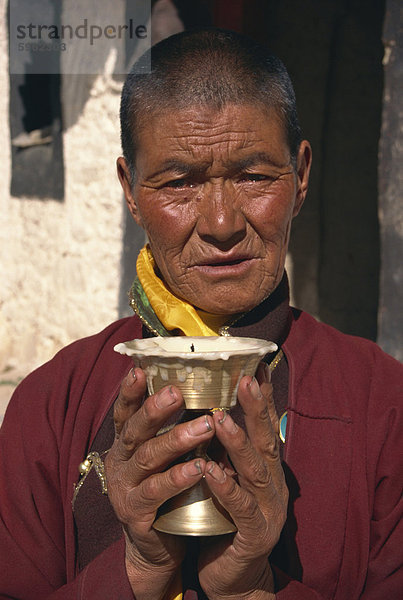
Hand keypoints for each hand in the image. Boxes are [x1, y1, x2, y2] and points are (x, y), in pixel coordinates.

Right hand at [105, 368, 214, 599]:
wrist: (157, 544)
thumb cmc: (166, 487)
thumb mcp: (165, 454)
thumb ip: (176, 426)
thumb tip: (203, 387)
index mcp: (127, 442)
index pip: (125, 411)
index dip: (130, 391)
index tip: (139, 368)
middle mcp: (120, 460)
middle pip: (134, 430)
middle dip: (155, 409)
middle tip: (177, 392)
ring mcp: (125, 486)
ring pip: (148, 457)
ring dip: (176, 440)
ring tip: (204, 427)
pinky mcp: (135, 512)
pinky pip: (157, 492)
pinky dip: (178, 478)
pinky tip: (198, 468)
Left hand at [199, 363, 287, 599]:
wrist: (234, 575)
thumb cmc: (226, 518)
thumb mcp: (229, 477)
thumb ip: (225, 451)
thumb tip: (210, 410)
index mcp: (266, 468)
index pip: (265, 426)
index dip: (262, 396)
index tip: (255, 366)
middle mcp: (272, 483)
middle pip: (266, 440)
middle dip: (256, 408)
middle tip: (245, 378)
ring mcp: (268, 509)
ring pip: (255, 470)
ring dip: (237, 442)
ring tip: (219, 418)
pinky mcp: (255, 535)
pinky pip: (241, 508)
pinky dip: (225, 487)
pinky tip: (209, 471)